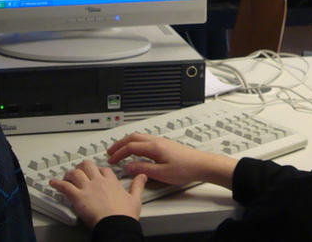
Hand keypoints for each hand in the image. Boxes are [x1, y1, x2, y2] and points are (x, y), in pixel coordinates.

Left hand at [49, 160, 145, 228]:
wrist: (115, 224)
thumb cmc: (124, 215)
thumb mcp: (135, 198)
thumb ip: (138, 185)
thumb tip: (143, 176)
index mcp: (112, 181)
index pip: (104, 169)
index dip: (99, 170)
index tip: (97, 173)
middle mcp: (98, 181)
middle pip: (88, 166)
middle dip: (82, 167)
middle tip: (79, 170)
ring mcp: (87, 188)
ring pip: (75, 173)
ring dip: (69, 174)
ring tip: (66, 176)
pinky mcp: (78, 197)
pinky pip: (64, 186)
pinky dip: (57, 183)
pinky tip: (52, 183)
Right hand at [108, 133, 237, 188]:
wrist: (201, 164)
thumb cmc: (185, 169)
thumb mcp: (162, 173)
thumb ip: (143, 169)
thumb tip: (128, 167)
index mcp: (154, 147)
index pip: (130, 147)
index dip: (118, 153)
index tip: (111, 160)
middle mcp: (157, 141)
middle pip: (133, 137)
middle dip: (119, 144)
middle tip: (110, 151)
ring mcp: (161, 141)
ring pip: (139, 137)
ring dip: (127, 142)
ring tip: (120, 150)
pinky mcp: (165, 144)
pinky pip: (145, 140)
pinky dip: (135, 143)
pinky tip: (136, 151)